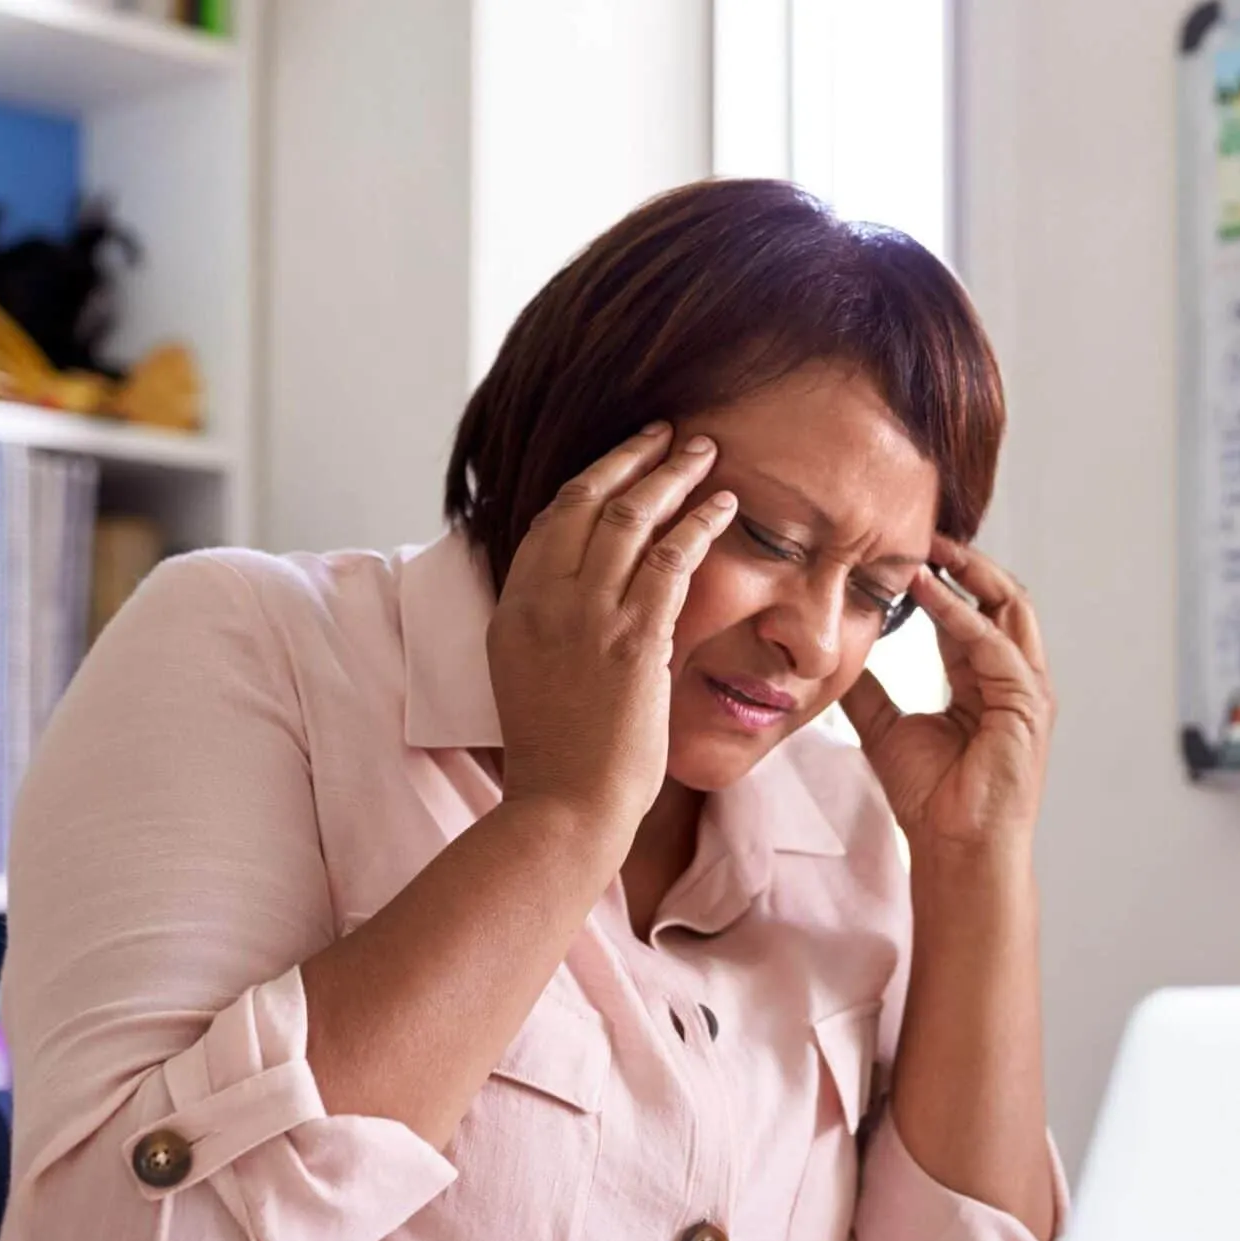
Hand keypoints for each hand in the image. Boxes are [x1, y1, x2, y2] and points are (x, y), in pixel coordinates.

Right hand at [488, 425, 736, 843]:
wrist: (563, 808)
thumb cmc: (558, 759)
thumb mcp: (530, 679)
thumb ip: (551, 632)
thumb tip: (582, 608)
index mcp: (513, 608)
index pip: (550, 521)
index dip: (590, 480)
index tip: (622, 458)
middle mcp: (543, 601)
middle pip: (587, 500)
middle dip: (632, 458)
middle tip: (669, 432)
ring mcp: (586, 617)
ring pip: (631, 518)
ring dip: (673, 475)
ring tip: (705, 449)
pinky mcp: (633, 639)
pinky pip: (672, 560)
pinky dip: (701, 523)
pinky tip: (725, 504)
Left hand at [841, 537, 1053, 858]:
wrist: (955, 850)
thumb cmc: (932, 799)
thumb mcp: (885, 728)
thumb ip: (868, 689)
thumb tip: (837, 655)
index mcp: (985, 681)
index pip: (970, 611)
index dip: (941, 577)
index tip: (903, 549)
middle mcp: (1013, 678)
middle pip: (1000, 597)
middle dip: (964, 560)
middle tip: (921, 530)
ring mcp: (1026, 689)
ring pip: (1008, 607)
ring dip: (968, 572)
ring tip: (927, 546)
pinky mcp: (1027, 703)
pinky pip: (993, 643)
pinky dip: (960, 613)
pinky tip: (925, 591)